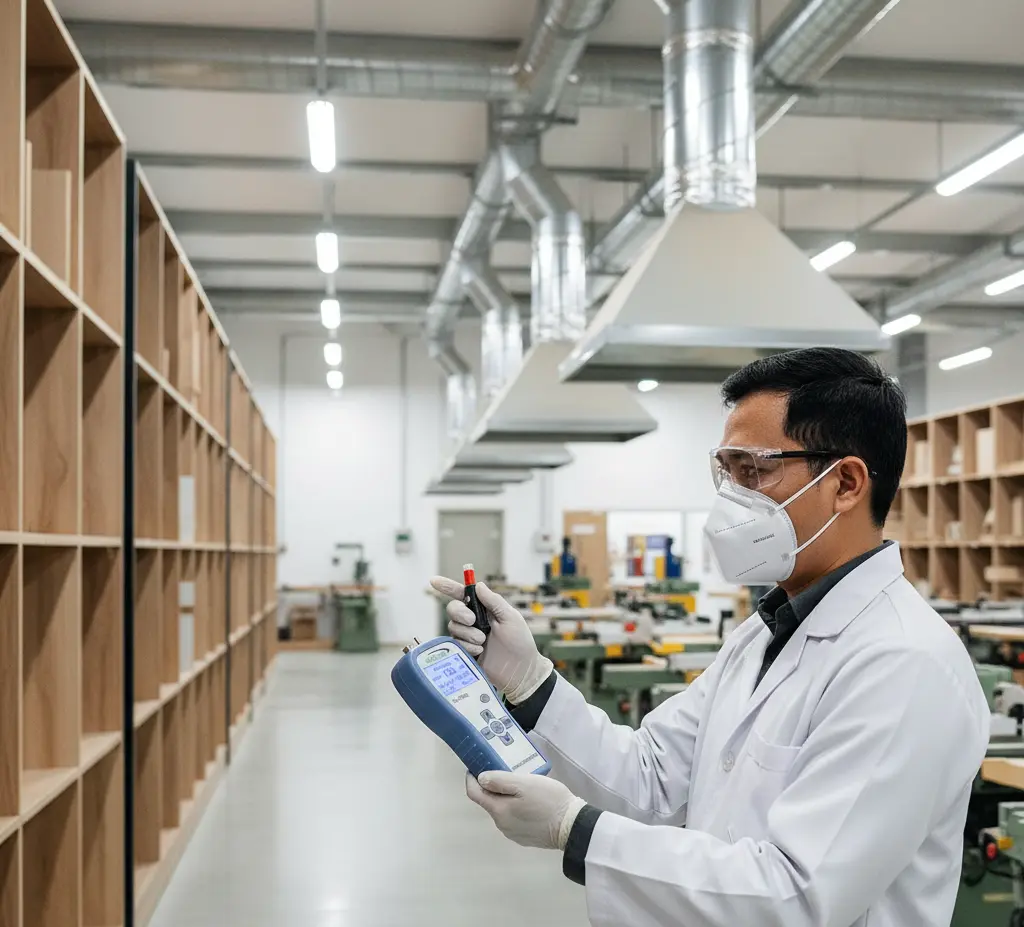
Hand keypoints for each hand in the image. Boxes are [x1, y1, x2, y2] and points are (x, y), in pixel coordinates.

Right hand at [429, 576, 551, 702]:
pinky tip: (479, 651)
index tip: (434, 581)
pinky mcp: (465, 651)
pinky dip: (467, 646)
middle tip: (473, 620)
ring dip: (468, 633)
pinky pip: (455, 644)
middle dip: (460, 613)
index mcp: (485, 609)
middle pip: (453, 609)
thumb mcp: (510, 618)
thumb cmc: (520, 643)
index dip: (447, 587)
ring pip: (453, 627)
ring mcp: (468, 636)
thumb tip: (478, 585)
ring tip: (483, 642)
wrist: (520, 671)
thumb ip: (494, 601)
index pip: (463, 594)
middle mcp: (474, 621)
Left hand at [466, 771, 584, 849]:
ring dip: (507, 798)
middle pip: (489, 802)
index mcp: (498, 811)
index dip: (471, 778)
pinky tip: (531, 802)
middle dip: (493, 787)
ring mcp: (513, 833)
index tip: (476, 766)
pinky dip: (516, 808)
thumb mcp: (523, 783)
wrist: (572, 826)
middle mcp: (501, 825)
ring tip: (523, 786)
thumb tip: (480, 779)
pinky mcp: (525, 837)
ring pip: (502, 810)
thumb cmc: (547, 800)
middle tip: (507, 771)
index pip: (474, 794)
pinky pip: (513, 819)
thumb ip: (499, 781)